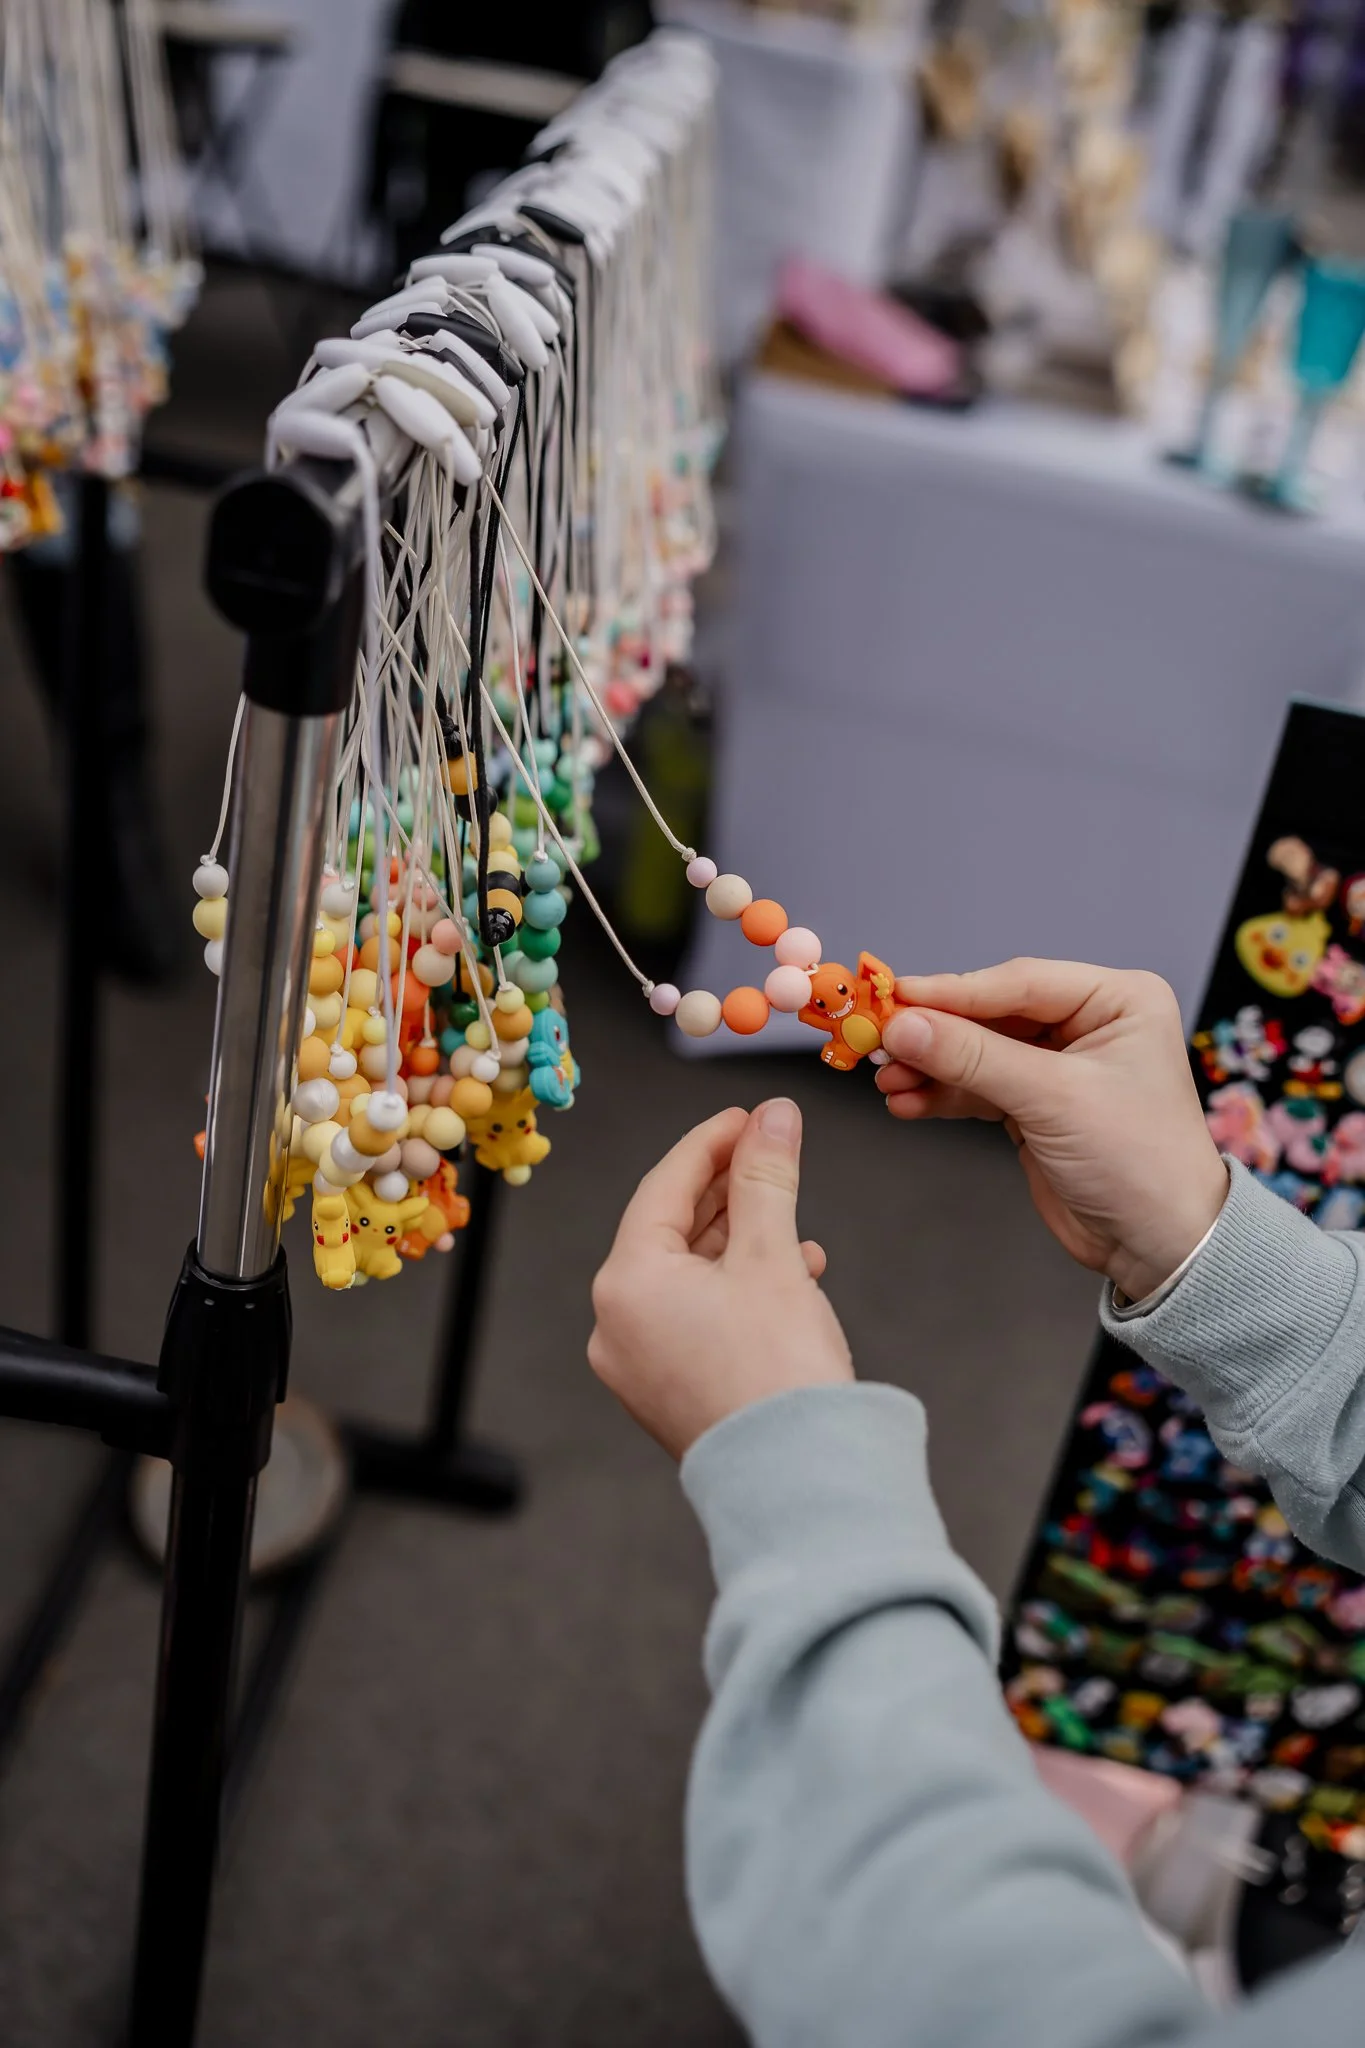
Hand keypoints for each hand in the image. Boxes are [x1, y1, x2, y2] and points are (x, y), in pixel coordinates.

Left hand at [588, 1101, 852, 1458]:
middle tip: (771, 1155)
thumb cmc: (778, 1374)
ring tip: (792, 1225)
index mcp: (625, 1283)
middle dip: (728, 1192)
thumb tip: (774, 1116)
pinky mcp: (667, 1392)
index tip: (751, 1118)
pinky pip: (693, 1317)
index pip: (662, 1186)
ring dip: (739, 1241)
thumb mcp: (774, 1256)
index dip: (711, 1142)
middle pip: (670, 1230)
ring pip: (686, 1276)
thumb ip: (767, 1176)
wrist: (799, 1483)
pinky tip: (788, 1278)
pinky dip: (734, 1289)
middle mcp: (615, 1324)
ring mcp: (637, 1364)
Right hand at [877, 960, 1228, 1302]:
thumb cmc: (1138, 1161)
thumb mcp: (1053, 1099)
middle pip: (992, 1014)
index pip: (1019, 982)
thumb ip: (973, 1058)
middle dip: (935, 1034)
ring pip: (978, 1053)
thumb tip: (902, 1026)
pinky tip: (906, 1103)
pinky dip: (942, 1096)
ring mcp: (1060, 1066)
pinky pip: (978, 1088)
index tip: (895, 997)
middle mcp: (1089, 1023)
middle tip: (879, 1040)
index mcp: (1116, 999)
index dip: (953, 991)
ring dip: (930, 1068)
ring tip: (886, 1081)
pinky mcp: (1036, 1106)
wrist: (1160, 1246)